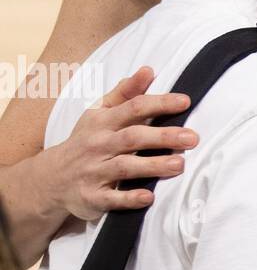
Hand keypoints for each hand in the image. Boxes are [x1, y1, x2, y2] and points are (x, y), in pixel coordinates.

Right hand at [42, 66, 197, 221]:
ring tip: (179, 164)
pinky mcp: (91, 198)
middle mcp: (98, 145)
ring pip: (125, 167)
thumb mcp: (99, 113)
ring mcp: (94, 172)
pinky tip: (149, 196)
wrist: (51, 178)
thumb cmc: (86, 140)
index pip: (133, 107)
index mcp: (103, 122)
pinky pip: (111, 199)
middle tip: (192, 138)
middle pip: (133, 138)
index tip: (185, 102)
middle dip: (163, 137)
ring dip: (153, 166)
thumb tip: (148, 70)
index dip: (159, 103)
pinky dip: (129, 198)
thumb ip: (125, 92)